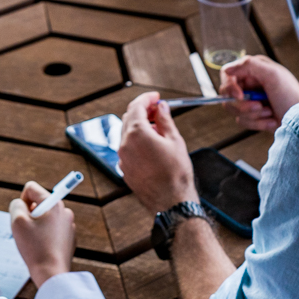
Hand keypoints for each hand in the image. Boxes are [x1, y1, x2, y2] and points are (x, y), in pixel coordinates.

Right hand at [9, 180, 75, 288]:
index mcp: (53, 203)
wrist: (52, 273)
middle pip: (39, 203)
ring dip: (36, 225)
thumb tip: (21, 204)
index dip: (21, 201)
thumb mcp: (17, 222)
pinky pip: (51, 229)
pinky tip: (42, 249)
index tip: (23, 218)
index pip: (31, 188)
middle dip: (29, 214)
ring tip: (34, 242)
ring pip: (45, 217)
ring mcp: (68, 224)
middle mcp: (64, 211)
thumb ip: (16, 205)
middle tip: (27, 232)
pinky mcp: (69, 237)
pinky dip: (44, 235)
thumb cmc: (35, 248)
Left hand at [118, 91, 197, 212]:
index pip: (136, 106)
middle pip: (129, 118)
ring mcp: (122, 158)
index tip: (156, 97)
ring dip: (140, 126)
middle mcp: (125, 144)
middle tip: (158, 110)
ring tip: (159, 129)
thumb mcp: (175, 140)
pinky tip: (152, 145)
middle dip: (143, 111)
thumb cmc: (176, 173)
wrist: (171, 202)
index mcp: (137, 134)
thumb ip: (165, 120)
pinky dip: (137, 140)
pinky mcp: (124, 169)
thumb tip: (161, 107)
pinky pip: (128, 148)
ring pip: (127, 133)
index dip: (147, 98)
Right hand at [221, 55, 298, 132]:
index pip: (227, 75)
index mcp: (253, 70)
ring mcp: (251, 101)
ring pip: (235, 111)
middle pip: (228, 96)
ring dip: (254, 115)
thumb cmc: (292, 94)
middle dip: (245, 106)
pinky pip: (243, 122)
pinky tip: (271, 120)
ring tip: (269, 112)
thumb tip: (227, 69)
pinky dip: (258, 123)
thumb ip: (249, 65)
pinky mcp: (253, 115)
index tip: (240, 96)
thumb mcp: (272, 74)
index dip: (230, 87)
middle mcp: (249, 84)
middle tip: (260, 106)